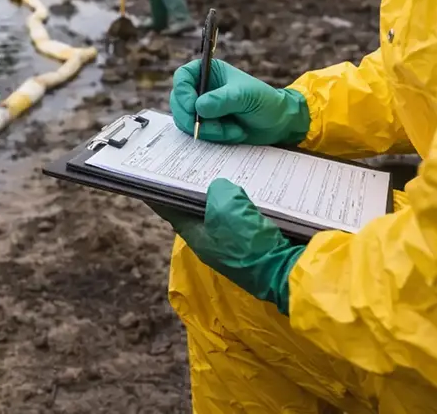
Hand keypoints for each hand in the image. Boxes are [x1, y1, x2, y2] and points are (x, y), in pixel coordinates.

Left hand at [149, 179, 304, 314]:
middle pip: (197, 210)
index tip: (150, 178)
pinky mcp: (253, 243)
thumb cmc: (249, 242)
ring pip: (221, 212)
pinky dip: (243, 203)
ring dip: (222, 195)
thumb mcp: (227, 207)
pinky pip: (243, 217)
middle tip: (192, 165)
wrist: (286, 272)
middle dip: (194, 189)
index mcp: (197, 235)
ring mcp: (232, 244)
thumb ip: (219, 191)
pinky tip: (250, 188)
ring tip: (222, 170)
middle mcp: (211, 242)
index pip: (171, 210)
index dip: (160, 194)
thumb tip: (221, 189)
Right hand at [170, 59, 309, 145]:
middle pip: (178, 102)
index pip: (182, 77)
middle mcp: (202, 90)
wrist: (278, 124)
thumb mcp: (245, 96)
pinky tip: (234, 133)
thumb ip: (222, 100)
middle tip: (205, 126)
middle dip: (192, 117)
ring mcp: (203, 110)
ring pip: (186, 121)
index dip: (182, 91)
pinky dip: (214, 137)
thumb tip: (198, 107)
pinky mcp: (207, 126)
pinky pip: (197, 134)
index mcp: (209, 73)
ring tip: (233, 130)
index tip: (192, 106)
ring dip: (208, 130)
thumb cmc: (264, 102)